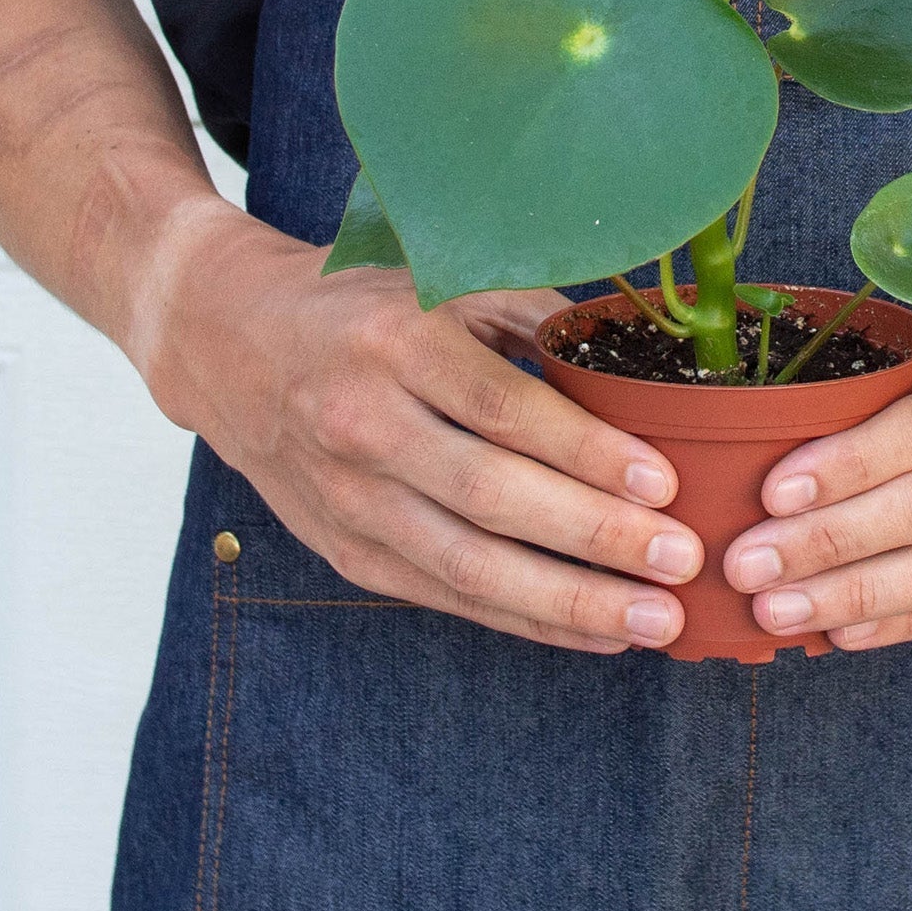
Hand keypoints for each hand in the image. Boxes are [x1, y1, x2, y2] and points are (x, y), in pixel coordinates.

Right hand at [132, 199, 703, 652]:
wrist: (230, 343)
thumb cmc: (362, 306)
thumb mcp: (443, 280)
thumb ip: (536, 316)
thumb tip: (636, 363)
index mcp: (396, 342)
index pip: (503, 410)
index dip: (587, 452)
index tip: (663, 482)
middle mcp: (363, 423)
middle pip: (491, 497)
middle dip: (595, 537)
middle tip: (681, 560)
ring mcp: (348, 498)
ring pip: (468, 567)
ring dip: (570, 601)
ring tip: (654, 619)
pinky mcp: (346, 551)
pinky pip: (447, 597)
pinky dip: (525, 619)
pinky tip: (595, 630)